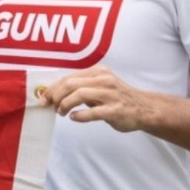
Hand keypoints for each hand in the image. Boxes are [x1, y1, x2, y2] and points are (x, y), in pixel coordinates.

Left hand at [38, 66, 155, 132]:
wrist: (145, 108)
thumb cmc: (117, 97)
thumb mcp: (100, 86)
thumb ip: (81, 87)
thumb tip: (54, 93)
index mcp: (98, 72)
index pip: (68, 77)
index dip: (52, 88)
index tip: (43, 97)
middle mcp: (104, 80)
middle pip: (71, 84)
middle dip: (56, 95)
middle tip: (50, 106)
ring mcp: (111, 95)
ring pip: (80, 95)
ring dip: (65, 104)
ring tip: (61, 112)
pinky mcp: (116, 110)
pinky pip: (93, 112)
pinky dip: (80, 115)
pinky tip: (74, 117)